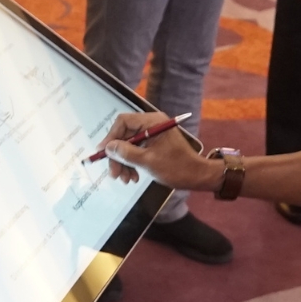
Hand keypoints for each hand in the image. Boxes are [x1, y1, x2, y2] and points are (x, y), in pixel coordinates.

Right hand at [98, 112, 217, 190]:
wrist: (197, 176)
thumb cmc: (177, 167)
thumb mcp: (148, 161)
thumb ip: (126, 153)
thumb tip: (108, 147)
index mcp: (152, 122)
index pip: (123, 121)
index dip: (111, 136)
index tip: (103, 152)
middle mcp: (152, 124)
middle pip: (125, 136)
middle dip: (118, 156)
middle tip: (114, 174)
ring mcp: (153, 135)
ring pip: (129, 146)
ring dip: (124, 163)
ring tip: (126, 180)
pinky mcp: (155, 145)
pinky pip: (137, 151)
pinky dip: (133, 164)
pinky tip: (134, 177)